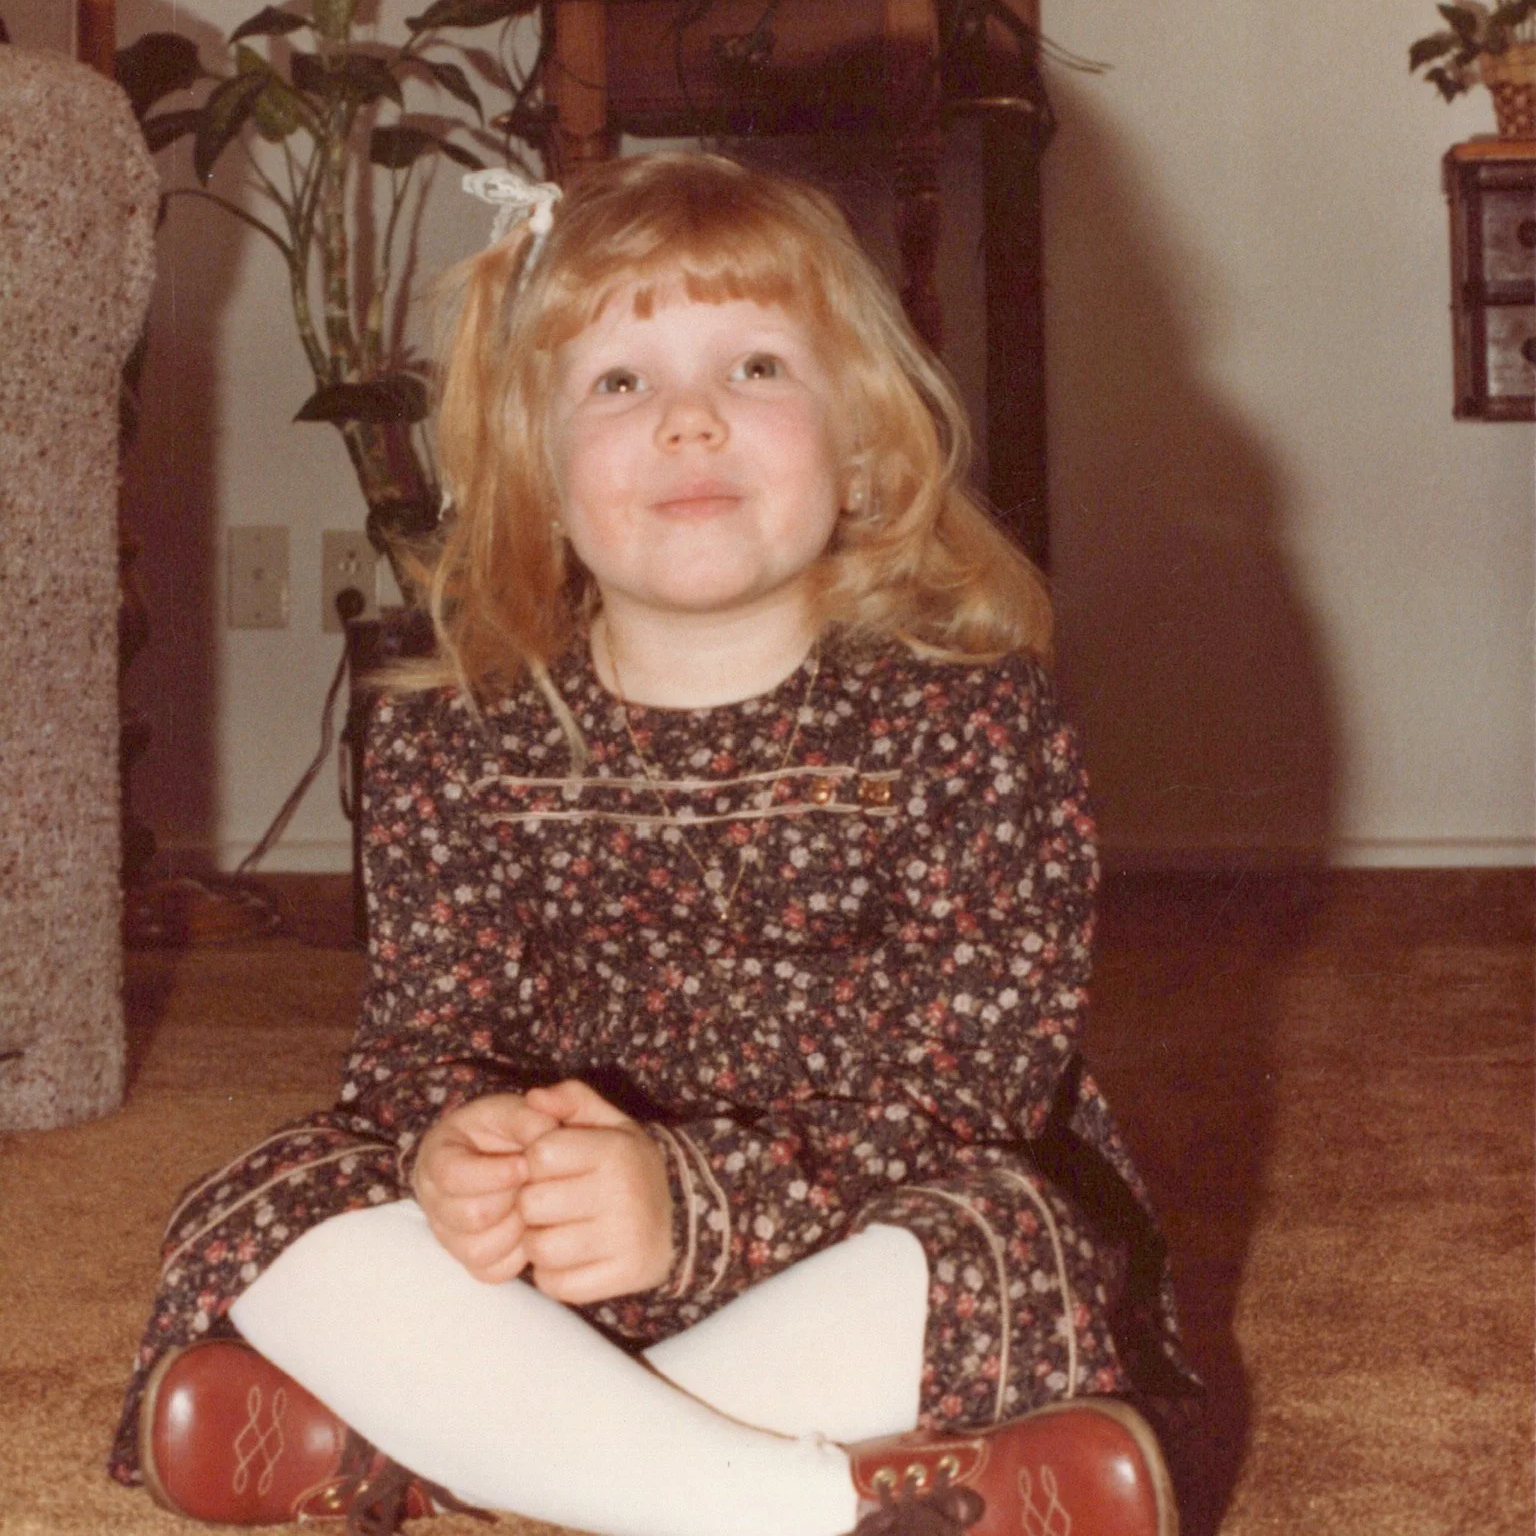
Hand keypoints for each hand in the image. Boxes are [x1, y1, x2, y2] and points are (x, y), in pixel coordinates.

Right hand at [412, 1094, 557, 1282]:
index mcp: (437, 1157)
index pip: (452, 1175)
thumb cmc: (512, 1130)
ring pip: (479, 1250)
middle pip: (469, 1216)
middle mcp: (434, 1201)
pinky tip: (530, 1227)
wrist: (512, 1156)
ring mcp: (450, 1235)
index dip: (493, 1172)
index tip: (524, 1163)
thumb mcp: (518, 1111)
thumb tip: (545, 1130)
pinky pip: (492, 1271)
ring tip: (533, 1204)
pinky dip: (517, 1253)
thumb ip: (531, 1115)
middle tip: (534, 1184)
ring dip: (516, 1228)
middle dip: (511, 1199)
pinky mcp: (472, 1261)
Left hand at [516, 1080, 674, 1305]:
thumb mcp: (610, 1123)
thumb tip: (533, 1098)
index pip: (539, 1154)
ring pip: (539, 1248)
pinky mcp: (622, 1277)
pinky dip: (554, 1274)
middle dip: (533, 1203)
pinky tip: (572, 1256)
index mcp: (615, 1150)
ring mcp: (624, 1239)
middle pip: (532, 1203)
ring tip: (560, 1229)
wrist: (683, 1220)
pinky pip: (556, 1284)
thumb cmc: (630, 1167)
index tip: (552, 1166)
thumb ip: (571, 1100)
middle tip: (554, 1201)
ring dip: (540, 1241)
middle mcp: (622, 1193)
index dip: (535, 1161)